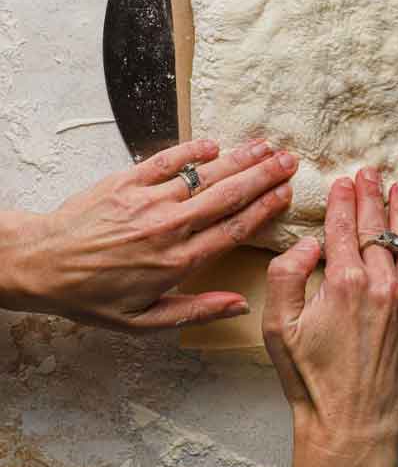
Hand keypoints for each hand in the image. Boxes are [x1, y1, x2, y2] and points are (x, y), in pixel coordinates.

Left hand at [0, 138, 296, 329]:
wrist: (37, 265)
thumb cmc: (89, 296)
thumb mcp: (142, 321)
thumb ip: (195, 310)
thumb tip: (240, 305)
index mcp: (177, 263)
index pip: (234, 230)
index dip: (265, 210)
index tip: (286, 195)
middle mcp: (168, 228)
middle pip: (228, 196)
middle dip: (264, 176)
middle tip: (291, 162)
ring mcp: (147, 201)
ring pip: (204, 175)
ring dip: (239, 159)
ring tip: (267, 146)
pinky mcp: (126, 181)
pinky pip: (167, 160)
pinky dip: (193, 151)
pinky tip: (215, 145)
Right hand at [263, 169, 397, 466]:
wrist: (351, 422)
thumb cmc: (312, 379)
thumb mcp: (277, 327)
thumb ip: (286, 275)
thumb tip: (309, 243)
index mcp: (343, 283)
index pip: (342, 228)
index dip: (342, 202)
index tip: (342, 183)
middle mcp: (381, 285)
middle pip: (375, 228)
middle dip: (371, 196)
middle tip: (369, 174)